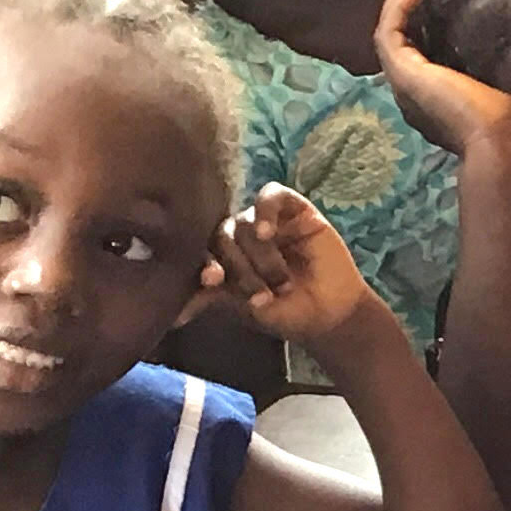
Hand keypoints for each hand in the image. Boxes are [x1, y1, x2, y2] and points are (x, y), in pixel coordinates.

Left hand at [210, 184, 381, 352]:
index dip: (205, 262)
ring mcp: (268, 221)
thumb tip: (179, 310)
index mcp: (227, 258)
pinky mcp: (294, 209)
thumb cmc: (289, 314)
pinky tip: (267, 232)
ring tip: (280, 282)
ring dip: (259, 254)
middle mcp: (243, 237)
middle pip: (223, 235)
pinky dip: (265, 210)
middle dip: (240, 267)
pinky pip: (271, 194)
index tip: (212, 279)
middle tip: (262, 294)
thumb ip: (218, 298)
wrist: (332, 315)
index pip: (204, 251)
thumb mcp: (250, 311)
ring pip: (244, 220)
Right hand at [375, 0, 510, 165]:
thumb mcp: (499, 89)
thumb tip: (508, 48)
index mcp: (437, 102)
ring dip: (395, 5)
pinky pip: (389, 34)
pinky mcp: (403, 74)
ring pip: (389, 38)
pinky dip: (397, 9)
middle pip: (401, 46)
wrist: (502, 142)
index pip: (423, 57)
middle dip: (405, 12)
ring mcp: (405, 86)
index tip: (434, 1)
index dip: (424, 28)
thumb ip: (491, 71)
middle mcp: (414, 96)